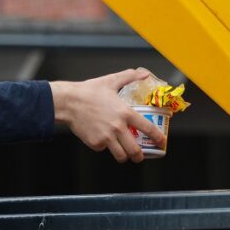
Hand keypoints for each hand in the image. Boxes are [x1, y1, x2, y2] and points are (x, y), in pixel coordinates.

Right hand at [50, 67, 166, 163]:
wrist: (68, 102)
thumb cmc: (88, 92)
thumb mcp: (110, 81)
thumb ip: (129, 77)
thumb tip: (144, 73)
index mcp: (125, 113)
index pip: (148, 129)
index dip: (157, 138)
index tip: (161, 142)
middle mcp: (117, 127)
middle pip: (135, 150)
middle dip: (140, 156)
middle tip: (140, 156)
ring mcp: (106, 137)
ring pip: (121, 156)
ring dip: (124, 156)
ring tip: (123, 154)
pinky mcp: (95, 143)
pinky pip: (103, 149)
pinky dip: (104, 147)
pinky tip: (101, 139)